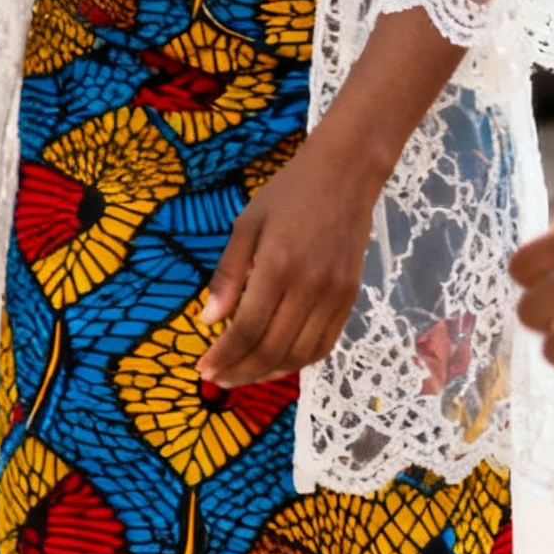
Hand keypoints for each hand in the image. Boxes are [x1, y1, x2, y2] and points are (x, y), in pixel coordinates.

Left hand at [198, 137, 375, 388]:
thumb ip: (228, 274)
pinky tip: (278, 363)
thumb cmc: (288, 193)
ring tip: (242, 375)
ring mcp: (334, 296)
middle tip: (218, 379)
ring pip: (300, 355)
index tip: (202, 369)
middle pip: (272, 349)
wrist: (345, 174)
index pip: (247, 329)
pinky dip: (299, 362)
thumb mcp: (247, 224)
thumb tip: (208, 322)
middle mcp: (309, 287)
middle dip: (241, 372)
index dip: (223, 356)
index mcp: (277, 266)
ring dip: (268, 373)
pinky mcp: (351, 298)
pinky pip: (325, 344)